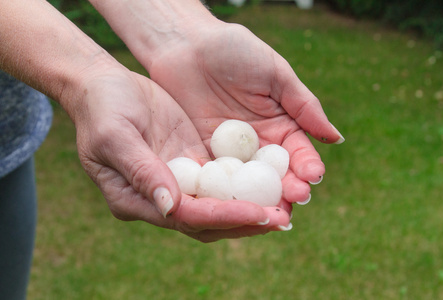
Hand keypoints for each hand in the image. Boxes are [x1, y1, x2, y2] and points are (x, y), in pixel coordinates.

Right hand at [69, 67, 289, 241]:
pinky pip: (223, 177)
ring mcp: (179, 179)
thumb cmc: (102, 108)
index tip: (259, 214)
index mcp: (136, 200)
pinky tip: (273, 179)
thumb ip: (142, 171)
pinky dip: (246, 182)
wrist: (104, 85)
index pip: (188, 217)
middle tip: (284, 218)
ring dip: (252, 206)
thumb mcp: (115, 136)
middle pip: (209, 220)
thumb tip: (171, 207)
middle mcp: (161, 197)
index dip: (224, 217)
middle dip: (246, 221)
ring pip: (220, 202)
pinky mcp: (191, 160)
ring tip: (287, 204)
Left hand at [147, 22, 343, 204]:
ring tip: (270, 210)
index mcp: (280, 125)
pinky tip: (233, 203)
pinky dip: (225, 192)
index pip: (298, 152)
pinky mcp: (203, 155)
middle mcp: (258, 144)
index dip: (307, 165)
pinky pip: (217, 177)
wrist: (186, 45)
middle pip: (276, 174)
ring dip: (260, 198)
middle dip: (287, 189)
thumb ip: (303, 106)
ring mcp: (230, 153)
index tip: (313, 176)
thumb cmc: (234, 51)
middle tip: (294, 200)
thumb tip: (336, 138)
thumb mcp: (275, 74)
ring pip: (249, 183)